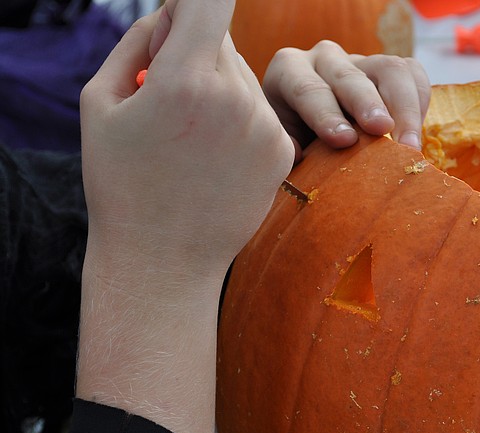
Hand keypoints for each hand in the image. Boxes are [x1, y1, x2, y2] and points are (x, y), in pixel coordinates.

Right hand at [76, 0, 292, 432]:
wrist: (164, 262)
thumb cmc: (121, 183)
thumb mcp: (100, 102)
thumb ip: (139, 40)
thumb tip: (175, 12)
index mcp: (184, 79)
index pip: (208, 0)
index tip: (188, 11)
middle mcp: (236, 98)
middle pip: (221, 41)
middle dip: (194, 53)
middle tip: (166, 97)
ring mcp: (266, 127)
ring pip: (244, 77)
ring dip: (220, 89)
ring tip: (190, 140)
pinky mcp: (282, 152)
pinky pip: (261, 112)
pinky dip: (240, 121)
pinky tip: (214, 160)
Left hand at [262, 40, 430, 159]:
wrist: (315, 139)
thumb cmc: (295, 147)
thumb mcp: (280, 147)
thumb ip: (284, 149)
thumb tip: (300, 153)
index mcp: (289, 72)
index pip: (307, 88)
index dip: (325, 114)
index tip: (344, 140)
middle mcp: (325, 59)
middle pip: (350, 76)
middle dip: (367, 103)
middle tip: (382, 130)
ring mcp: (361, 61)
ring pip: (390, 69)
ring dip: (404, 108)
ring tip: (410, 146)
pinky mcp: (389, 71)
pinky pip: (413, 74)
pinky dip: (420, 102)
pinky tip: (417, 134)